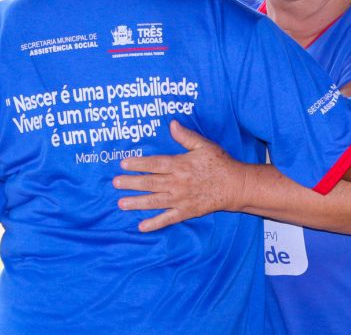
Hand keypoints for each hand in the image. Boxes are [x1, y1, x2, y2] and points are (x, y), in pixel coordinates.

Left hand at [113, 120, 246, 231]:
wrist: (235, 185)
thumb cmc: (219, 163)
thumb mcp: (203, 145)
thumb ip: (185, 136)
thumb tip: (171, 123)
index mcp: (180, 165)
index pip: (155, 164)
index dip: (138, 164)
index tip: (123, 164)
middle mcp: (178, 183)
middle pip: (150, 183)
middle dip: (131, 183)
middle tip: (115, 183)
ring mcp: (181, 199)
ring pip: (155, 201)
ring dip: (137, 202)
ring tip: (121, 203)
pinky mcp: (186, 211)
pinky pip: (168, 219)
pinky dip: (154, 223)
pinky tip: (141, 226)